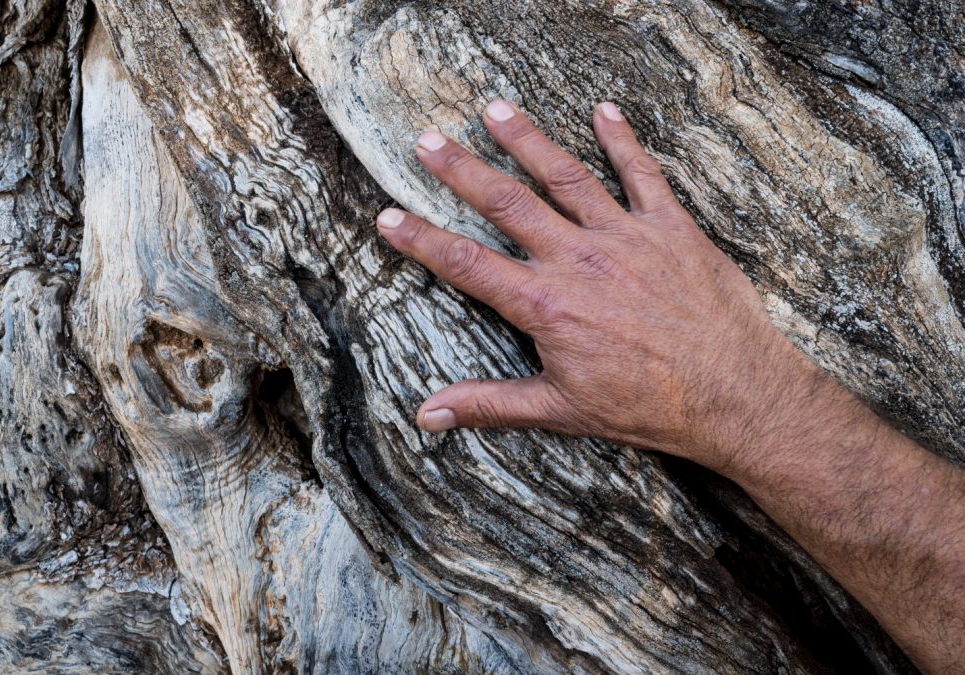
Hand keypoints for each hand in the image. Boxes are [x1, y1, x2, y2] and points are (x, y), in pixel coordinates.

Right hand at [377, 100, 814, 472]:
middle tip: (429, 141)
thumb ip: (489, 403)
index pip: (467, 264)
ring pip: (565, 177)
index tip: (389, 216)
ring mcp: (625, 238)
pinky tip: (604, 112)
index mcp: (545, 305)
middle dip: (462, 170)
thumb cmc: (647, 407)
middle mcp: (578, 260)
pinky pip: (643, 174)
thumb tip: (427, 415)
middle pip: (507, 204)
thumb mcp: (559, 410)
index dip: (421, 240)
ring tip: (496, 110)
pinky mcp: (671, 228)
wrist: (734, 394)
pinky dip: (623, 141)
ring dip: (528, 141)